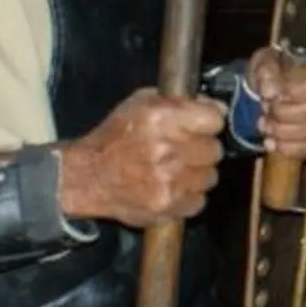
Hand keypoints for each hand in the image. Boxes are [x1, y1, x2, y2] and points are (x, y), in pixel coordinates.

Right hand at [59, 89, 225, 227]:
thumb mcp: (140, 104)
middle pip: (214, 149)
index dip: (209, 122)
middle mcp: (166, 149)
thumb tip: (217, 107)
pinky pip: (199, 200)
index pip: (214, 119)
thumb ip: (181, 101)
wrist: (88, 176)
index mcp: (160, 118)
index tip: (203, 125)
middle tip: (183, 149)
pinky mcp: (167, 205)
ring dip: (196, 173)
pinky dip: (189, 195)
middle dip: (202, 148)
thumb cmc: (115, 138)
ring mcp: (168, 180)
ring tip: (174, 169)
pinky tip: (171, 186)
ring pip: (210, 176)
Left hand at [245, 46, 305, 161]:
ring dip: (282, 132)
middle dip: (283, 115)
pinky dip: (288, 148)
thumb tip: (269, 91)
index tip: (271, 95)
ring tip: (264, 125)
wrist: (274, 86)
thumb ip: (267, 71)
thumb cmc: (274, 70)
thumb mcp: (267, 61)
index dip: (294, 93)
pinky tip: (272, 143)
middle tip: (264, 110)